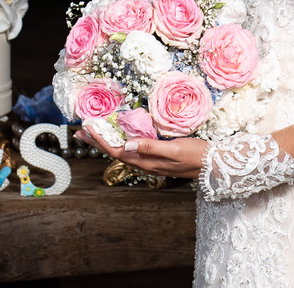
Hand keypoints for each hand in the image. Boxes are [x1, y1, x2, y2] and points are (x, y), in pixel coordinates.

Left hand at [76, 127, 207, 179]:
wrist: (213, 164)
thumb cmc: (196, 155)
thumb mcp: (174, 149)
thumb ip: (151, 147)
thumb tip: (127, 143)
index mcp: (146, 161)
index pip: (117, 151)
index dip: (100, 140)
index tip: (87, 128)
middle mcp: (145, 163)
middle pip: (115, 152)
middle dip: (96, 141)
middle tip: (80, 131)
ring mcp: (150, 161)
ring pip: (122, 151)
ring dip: (106, 141)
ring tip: (92, 133)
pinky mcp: (156, 157)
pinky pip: (132, 150)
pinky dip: (120, 141)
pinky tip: (119, 136)